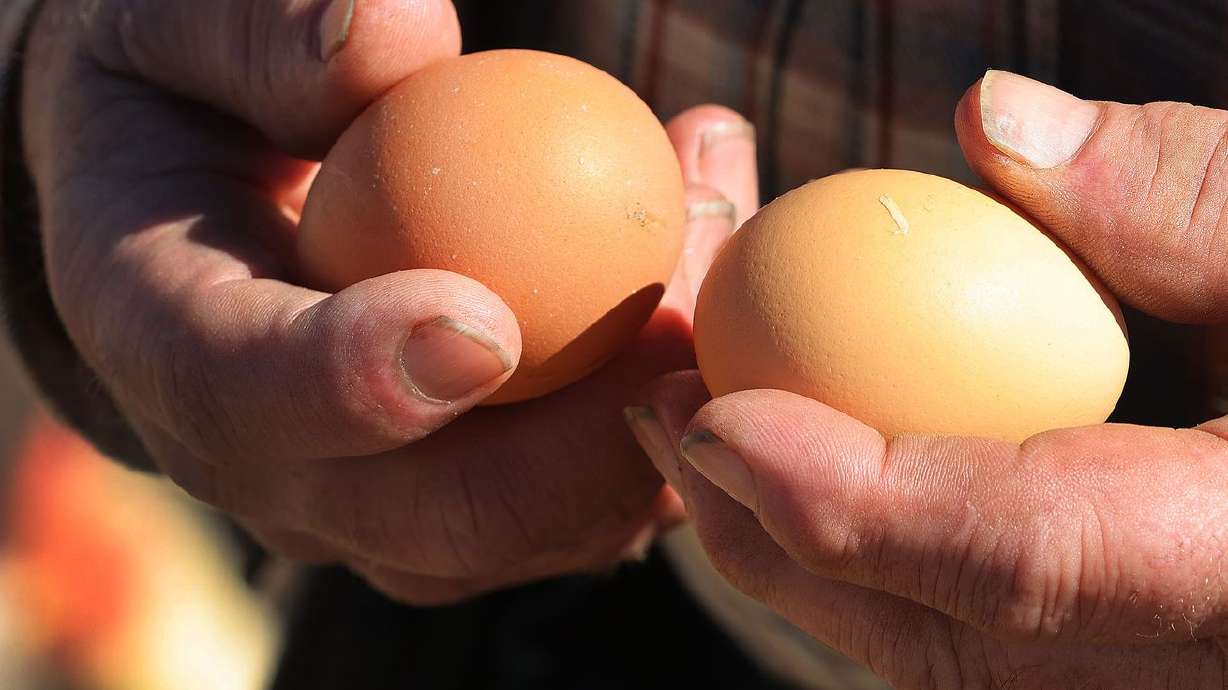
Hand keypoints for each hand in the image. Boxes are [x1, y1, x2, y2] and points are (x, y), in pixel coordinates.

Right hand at [21, 0, 756, 603]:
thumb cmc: (183, 103)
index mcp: (168, 353)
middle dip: (599, 418)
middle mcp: (282, 472)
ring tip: (716, 197)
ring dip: (674, 386)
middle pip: (453, 519)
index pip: (248, 397)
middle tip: (693, 247)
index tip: (488, 320)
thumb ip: (259, 36)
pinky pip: (604, 486)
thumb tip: (404, 34)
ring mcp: (391, 511)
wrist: (201, 218)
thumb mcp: (171, 31)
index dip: (365, 382)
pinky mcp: (479, 508)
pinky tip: (707, 240)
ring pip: (562, 520)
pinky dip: (678, 385)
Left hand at [631, 70, 1227, 687]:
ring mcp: (1153, 669)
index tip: (714, 419)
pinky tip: (801, 461)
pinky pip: (965, 631)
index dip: (851, 500)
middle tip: (664, 402)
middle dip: (771, 530)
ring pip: (936, 650)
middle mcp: (1189, 655)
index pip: (1027, 561)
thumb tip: (989, 123)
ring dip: (793, 544)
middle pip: (941, 633)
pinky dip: (862, 552)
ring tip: (699, 424)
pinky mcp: (1128, 650)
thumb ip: (1188, 195)